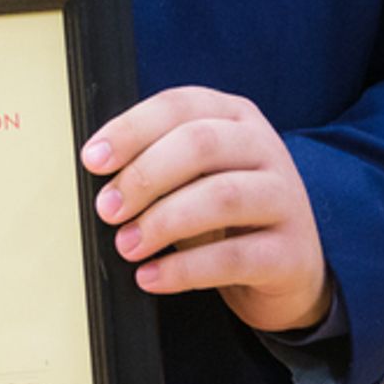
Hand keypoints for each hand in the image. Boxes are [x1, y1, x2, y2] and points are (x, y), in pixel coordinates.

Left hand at [82, 87, 331, 333]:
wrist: (288, 267)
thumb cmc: (227, 215)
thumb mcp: (195, 177)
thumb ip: (157, 165)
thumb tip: (99, 177)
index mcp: (235, 117)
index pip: (180, 106)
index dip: (132, 129)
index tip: (93, 159)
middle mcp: (264, 149)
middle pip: (200, 144)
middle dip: (144, 176)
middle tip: (107, 208)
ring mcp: (284, 199)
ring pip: (222, 196)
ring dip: (163, 221)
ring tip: (127, 245)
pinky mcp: (290, 252)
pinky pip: (234, 257)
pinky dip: (184, 269)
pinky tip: (152, 276)